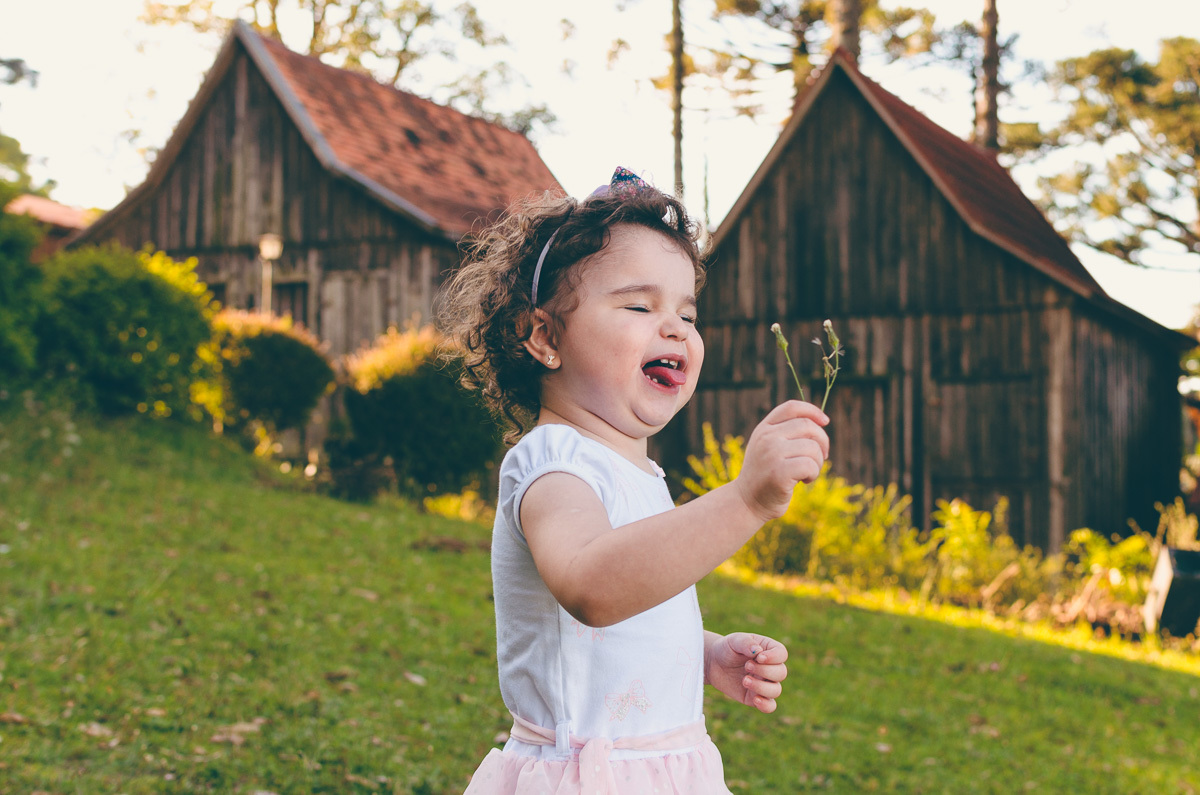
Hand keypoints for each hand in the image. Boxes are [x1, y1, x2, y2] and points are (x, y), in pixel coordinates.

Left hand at [704, 632, 788, 713]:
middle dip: (764, 671)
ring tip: (744, 680)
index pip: (782, 654)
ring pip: (776, 690)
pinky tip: (755, 699)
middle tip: (747, 666)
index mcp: (768, 650)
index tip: (759, 657)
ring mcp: (764, 683)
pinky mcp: (756, 698)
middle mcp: (770, 668)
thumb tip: (758, 651)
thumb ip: (746, 642)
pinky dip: (766, 705)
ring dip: (762, 687)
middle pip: (781, 673)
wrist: (713, 664)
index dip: (774, 657)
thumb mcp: (734, 641)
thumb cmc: (726, 649)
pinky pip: (770, 706)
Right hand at [735, 400, 829, 521]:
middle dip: (822, 441)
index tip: (825, 421)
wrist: (747, 502)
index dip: (812, 410)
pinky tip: (803, 481)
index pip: (792, 407)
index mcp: (764, 429)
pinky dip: (813, 474)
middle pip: (808, 426)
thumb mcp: (770, 448)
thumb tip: (821, 422)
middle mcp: (766, 437)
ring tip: (807, 473)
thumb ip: (787, 433)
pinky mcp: (779, 473)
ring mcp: (771, 454)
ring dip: (818, 462)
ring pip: (813, 447)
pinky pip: (810, 465)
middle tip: (821, 457)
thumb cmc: (766, 475)